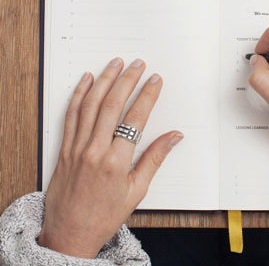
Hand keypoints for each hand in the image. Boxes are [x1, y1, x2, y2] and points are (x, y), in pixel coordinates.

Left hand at [38, 58, 182, 258]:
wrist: (69, 234)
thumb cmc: (105, 216)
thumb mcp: (137, 191)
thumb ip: (155, 159)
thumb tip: (174, 136)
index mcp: (116, 162)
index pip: (135, 118)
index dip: (147, 95)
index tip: (155, 80)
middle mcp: (94, 150)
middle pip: (112, 105)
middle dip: (127, 80)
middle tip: (138, 64)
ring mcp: (76, 148)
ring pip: (90, 105)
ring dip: (104, 80)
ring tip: (115, 63)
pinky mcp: (64, 148)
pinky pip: (71, 115)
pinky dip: (79, 95)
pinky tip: (87, 80)